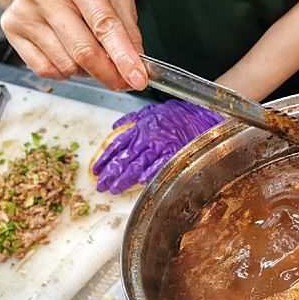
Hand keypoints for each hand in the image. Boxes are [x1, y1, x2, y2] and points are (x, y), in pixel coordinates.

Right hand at [0, 0, 147, 89]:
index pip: (104, 25)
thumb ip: (127, 25)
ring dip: (88, 70)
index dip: (124, 58)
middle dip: (110, 74)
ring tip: (90, 49)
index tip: (138, 79)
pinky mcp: (12, 29)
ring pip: (67, 65)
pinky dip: (66, 71)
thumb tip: (138, 62)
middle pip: (83, 52)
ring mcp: (24, 12)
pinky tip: (68, 52)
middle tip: (124, 81)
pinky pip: (46, 70)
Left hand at [92, 100, 222, 193]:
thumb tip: (116, 126)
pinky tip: (141, 182)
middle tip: (101, 185)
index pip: (118, 145)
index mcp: (141, 128)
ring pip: (138, 165)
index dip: (105, 159)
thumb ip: (133, 119)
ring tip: (114, 189)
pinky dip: (150, 173)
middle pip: (124, 158)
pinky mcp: (175, 153)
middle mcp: (148, 138)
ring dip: (124, 178)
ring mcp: (161, 146)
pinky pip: (160, 165)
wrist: (202, 113)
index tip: (96, 170)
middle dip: (111, 174)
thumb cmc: (179, 114)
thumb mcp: (152, 110)